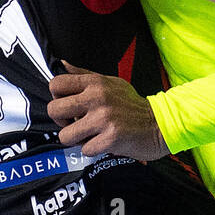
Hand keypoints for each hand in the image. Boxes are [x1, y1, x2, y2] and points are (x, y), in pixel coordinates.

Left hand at [47, 61, 169, 160]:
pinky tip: (104, 142)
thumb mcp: (110, 83)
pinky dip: (93, 149)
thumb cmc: (132, 105)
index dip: (56, 97)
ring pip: (66, 135)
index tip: (66, 106)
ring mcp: (104, 119)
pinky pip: (85, 150)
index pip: (56, 84)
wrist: (160, 124)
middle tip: (74, 124)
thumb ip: (84, 75)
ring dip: (76, 139)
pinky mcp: (110, 138)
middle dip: (61, 121)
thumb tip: (62, 64)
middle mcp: (97, 98)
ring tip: (90, 135)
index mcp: (95, 83)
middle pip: (54, 110)